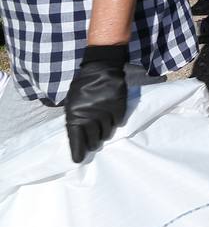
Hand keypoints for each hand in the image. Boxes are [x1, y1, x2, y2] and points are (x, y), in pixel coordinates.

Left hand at [65, 44, 128, 162]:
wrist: (101, 67)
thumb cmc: (83, 85)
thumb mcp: (72, 102)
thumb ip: (74, 118)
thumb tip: (78, 137)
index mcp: (74, 114)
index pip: (76, 137)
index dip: (78, 150)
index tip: (79, 159)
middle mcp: (90, 114)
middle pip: (93, 138)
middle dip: (93, 143)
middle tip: (93, 145)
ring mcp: (105, 110)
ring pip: (107, 132)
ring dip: (104, 134)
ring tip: (103, 133)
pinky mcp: (119, 105)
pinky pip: (117, 122)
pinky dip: (115, 123)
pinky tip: (111, 120)